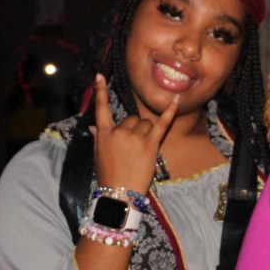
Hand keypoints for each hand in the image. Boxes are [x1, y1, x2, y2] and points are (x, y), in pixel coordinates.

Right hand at [90, 74, 178, 193]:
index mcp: (104, 133)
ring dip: (146, 133)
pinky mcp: (150, 144)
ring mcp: (135, 137)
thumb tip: (93, 127)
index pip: (101, 108)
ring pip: (145, 124)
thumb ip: (98, 138)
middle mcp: (119, 131)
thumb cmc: (108, 176)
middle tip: (133, 150)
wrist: (119, 194)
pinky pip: (162, 124)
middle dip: (134, 129)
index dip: (100, 91)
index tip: (100, 76)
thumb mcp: (98, 156)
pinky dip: (170, 111)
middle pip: (131, 119)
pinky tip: (177, 98)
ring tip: (141, 153)